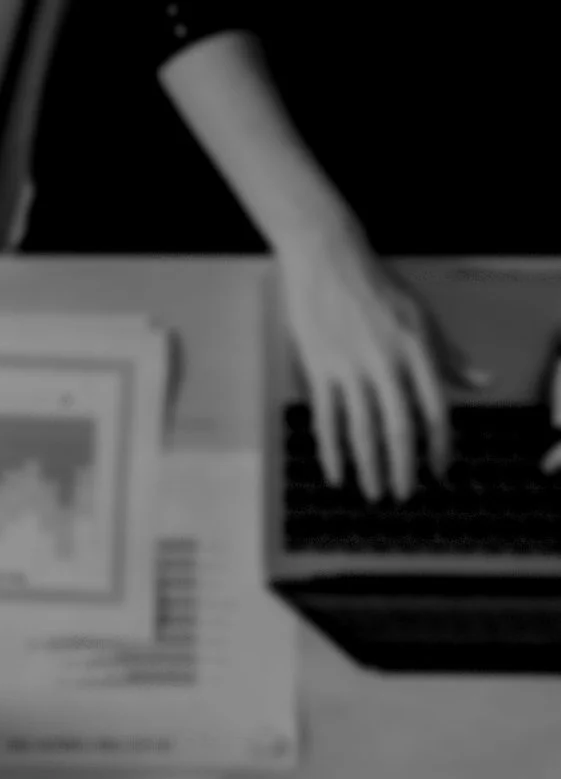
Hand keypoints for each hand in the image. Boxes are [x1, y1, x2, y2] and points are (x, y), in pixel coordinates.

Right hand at [278, 227, 484, 500]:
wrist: (328, 261)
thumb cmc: (375, 288)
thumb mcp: (421, 318)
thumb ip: (448, 356)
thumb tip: (481, 382)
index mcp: (416, 349)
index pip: (434, 408)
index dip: (439, 445)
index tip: (439, 471)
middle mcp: (385, 362)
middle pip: (397, 427)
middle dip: (403, 467)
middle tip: (404, 495)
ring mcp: (350, 368)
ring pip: (361, 430)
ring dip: (368, 467)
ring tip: (372, 493)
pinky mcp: (319, 370)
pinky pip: (327, 420)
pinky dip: (331, 451)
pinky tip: (336, 473)